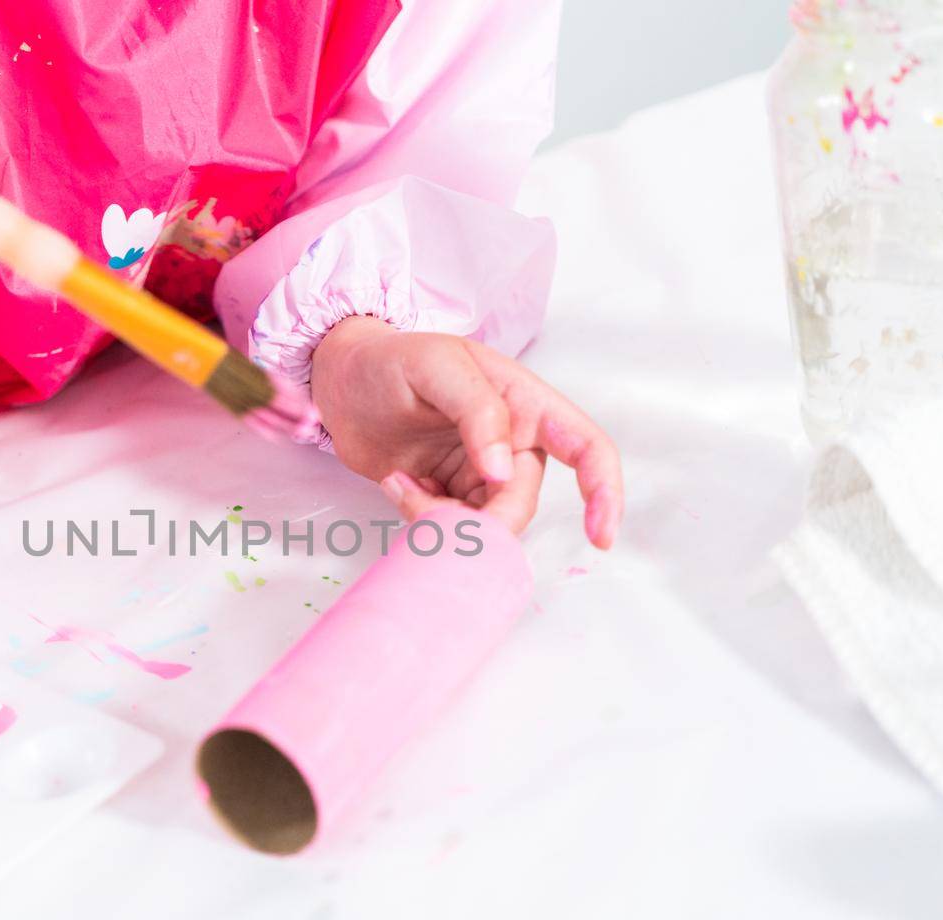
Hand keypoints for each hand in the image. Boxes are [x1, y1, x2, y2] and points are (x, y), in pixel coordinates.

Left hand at [311, 315, 623, 547]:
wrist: (339, 383)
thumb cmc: (390, 359)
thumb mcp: (435, 365)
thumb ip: (478, 410)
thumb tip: (503, 471)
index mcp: (525, 404)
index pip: (587, 448)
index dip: (604, 493)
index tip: (599, 536)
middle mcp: (512, 443)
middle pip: (521, 503)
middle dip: (479, 518)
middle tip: (422, 497)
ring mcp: (480, 474)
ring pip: (486, 526)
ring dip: (443, 520)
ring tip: (400, 484)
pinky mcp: (448, 495)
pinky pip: (452, 529)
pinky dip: (423, 520)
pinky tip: (396, 485)